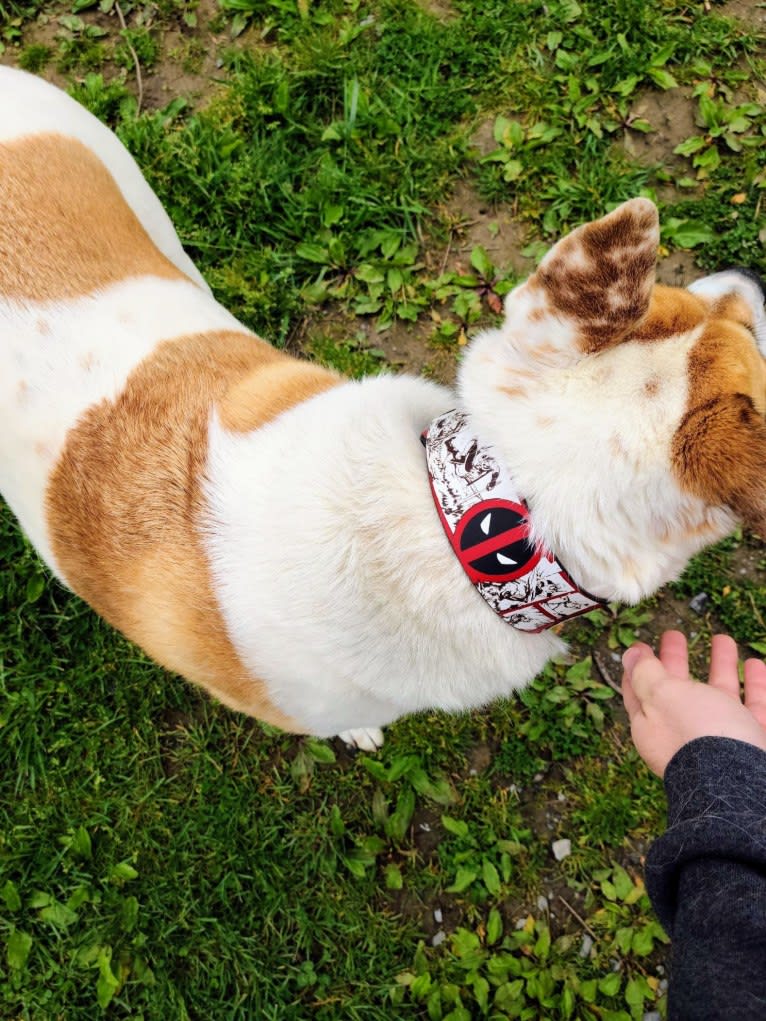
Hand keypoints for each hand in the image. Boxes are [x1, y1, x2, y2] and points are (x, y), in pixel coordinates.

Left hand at [621, 630, 765, 776]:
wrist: (744, 786)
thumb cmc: (698, 735)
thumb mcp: (664, 696)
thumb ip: (646, 674)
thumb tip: (628, 656)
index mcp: (654, 725)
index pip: (639, 691)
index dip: (638, 667)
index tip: (640, 646)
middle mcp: (685, 733)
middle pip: (678, 691)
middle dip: (676, 661)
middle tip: (674, 635)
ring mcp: (720, 740)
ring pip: (719, 695)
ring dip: (720, 666)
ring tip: (723, 638)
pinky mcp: (752, 743)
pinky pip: (753, 708)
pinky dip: (755, 685)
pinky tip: (756, 665)